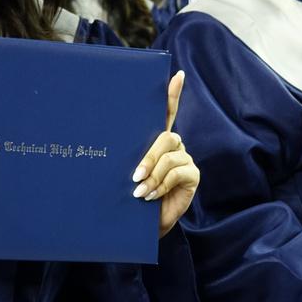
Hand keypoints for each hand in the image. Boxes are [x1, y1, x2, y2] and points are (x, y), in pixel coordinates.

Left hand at [130, 71, 198, 237]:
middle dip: (148, 156)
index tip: (178, 76)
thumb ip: (127, 158)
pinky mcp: (192, 175)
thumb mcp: (125, 174)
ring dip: (152, 175)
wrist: (138, 226)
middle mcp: (173, 146)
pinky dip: (161, 185)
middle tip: (134, 176)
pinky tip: (151, 196)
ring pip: (170, 155)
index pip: (168, 112)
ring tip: (139, 192)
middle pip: (164, 136)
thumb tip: (110, 144)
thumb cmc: (128, 197)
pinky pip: (178, 172)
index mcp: (156, 141)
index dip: (173, 94)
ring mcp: (184, 159)